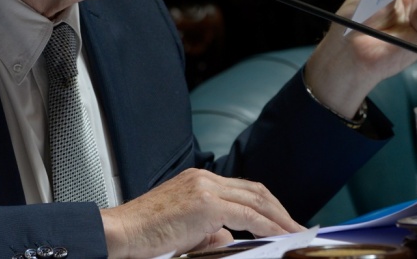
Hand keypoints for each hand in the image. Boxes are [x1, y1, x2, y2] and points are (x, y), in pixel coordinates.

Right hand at [100, 168, 303, 258]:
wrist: (119, 232)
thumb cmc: (144, 235)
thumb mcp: (183, 229)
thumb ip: (209, 231)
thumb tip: (230, 238)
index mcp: (198, 180)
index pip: (242, 189)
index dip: (267, 205)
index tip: (282, 219)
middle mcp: (204, 178)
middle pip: (255, 191)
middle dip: (279, 210)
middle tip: (297, 227)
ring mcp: (205, 189)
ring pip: (256, 201)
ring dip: (280, 218)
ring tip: (296, 233)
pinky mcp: (206, 205)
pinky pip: (248, 216)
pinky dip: (268, 227)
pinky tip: (281, 236)